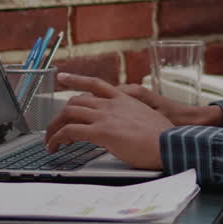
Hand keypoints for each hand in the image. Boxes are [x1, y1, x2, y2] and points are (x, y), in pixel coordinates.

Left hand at [44, 76, 172, 169]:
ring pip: (69, 113)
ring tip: (51, 140)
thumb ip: (132, 118)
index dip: (76, 79)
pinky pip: (70, 131)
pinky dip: (57, 138)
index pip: (95, 84)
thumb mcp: (147, 118)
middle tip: (54, 127)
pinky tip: (55, 146)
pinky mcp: (101, 132)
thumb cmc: (164, 137)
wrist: (171, 143)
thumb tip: (127, 128)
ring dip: (55, 127)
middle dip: (61, 115)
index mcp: (123, 99)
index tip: (63, 77)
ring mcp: (106, 116)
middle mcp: (112, 104)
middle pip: (76, 102)